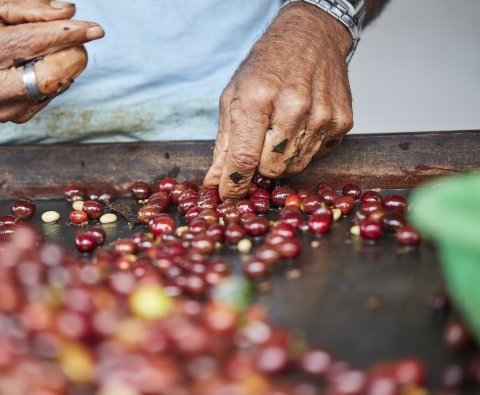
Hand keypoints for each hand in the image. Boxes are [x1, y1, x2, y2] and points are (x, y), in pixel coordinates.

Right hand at [0, 0, 103, 122]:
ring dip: (64, 65)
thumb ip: (30, 7)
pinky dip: (54, 79)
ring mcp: (0, 109)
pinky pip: (49, 96)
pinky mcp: (12, 119)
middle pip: (48, 76)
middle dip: (72, 54)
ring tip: (49, 50)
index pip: (33, 43)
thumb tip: (69, 13)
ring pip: (53, 88)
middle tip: (78, 39)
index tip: (96, 29)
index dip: (68, 35)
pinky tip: (39, 67)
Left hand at [204, 3, 353, 198]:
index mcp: (257, 98)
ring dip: (282, 158)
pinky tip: (301, 124)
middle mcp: (293, 106)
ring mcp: (322, 115)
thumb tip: (215, 183)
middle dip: (259, 165)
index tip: (227, 196)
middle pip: (270, 168)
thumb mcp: (233, 97)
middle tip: (258, 145)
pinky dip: (304, 148)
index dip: (233, 184)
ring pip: (294, 167)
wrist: (311, 37)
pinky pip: (316, 155)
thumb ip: (224, 144)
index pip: (243, 157)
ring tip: (280, 130)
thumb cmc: (266, 66)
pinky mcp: (342, 121)